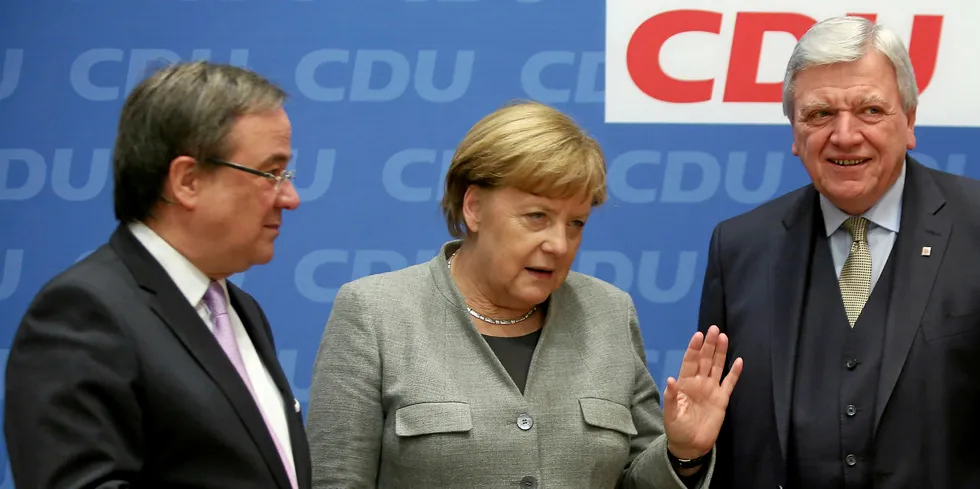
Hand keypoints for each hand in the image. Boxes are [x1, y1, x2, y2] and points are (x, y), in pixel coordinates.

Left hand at [663, 325, 742, 459]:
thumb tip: (670, 379)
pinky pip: (729, 383)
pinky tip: (739, 360)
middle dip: (709, 345)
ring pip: (717, 367)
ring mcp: (711, 389)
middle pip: (705, 359)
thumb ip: (671, 397)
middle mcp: (699, 382)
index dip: (694, 348)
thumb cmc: (677, 428)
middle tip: (714, 329)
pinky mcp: (722, 399)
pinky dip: (734, 372)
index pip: (690, 362)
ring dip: (721, 352)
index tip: (698, 335)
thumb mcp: (671, 414)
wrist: (691, 444)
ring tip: (724, 337)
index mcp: (685, 383)